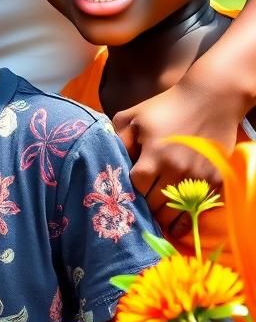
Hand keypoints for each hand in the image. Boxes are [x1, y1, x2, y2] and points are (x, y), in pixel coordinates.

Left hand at [112, 77, 237, 235]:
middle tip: (139, 212)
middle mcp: (177, 170)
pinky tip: (178, 221)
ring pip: (178, 212)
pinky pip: (200, 208)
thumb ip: (118, 138)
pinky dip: (188, 216)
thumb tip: (106, 157)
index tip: (126, 193)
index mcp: (154, 155)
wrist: (209, 100)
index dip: (130, 191)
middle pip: (157, 204)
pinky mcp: (216, 180)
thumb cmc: (165, 107)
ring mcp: (199, 177)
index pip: (136, 187)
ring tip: (156, 222)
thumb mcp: (133, 116)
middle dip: (146, 207)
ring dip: (166, 218)